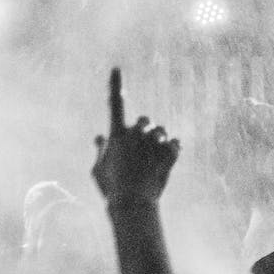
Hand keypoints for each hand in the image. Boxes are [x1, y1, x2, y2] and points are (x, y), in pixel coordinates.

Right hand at [92, 68, 179, 206]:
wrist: (133, 205)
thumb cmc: (111, 189)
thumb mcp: (98, 170)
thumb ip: (100, 151)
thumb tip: (98, 137)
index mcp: (117, 134)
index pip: (115, 103)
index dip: (115, 84)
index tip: (116, 69)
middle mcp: (136, 133)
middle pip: (144, 119)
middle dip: (145, 128)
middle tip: (142, 146)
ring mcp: (153, 142)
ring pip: (161, 132)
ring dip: (159, 141)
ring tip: (152, 161)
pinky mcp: (169, 153)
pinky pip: (175, 144)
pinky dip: (172, 151)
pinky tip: (165, 163)